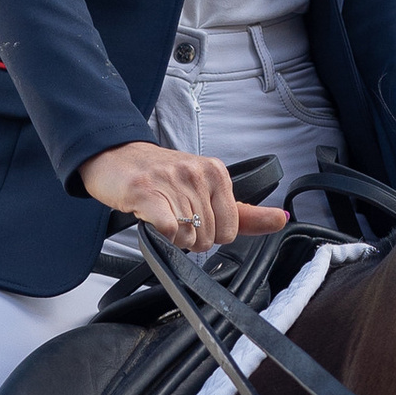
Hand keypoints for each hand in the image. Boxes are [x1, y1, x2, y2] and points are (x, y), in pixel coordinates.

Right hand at [80, 142, 286, 248]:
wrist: (115, 156)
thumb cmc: (160, 176)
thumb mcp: (206, 188)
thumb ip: (244, 212)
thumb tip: (280, 220)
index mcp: (216, 172)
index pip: (231, 229)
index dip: (212, 233)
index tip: (195, 217)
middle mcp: (197, 173)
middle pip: (208, 237)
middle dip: (190, 236)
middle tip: (173, 215)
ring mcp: (171, 181)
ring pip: (186, 238)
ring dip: (171, 235)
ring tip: (160, 213)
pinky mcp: (146, 192)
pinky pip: (168, 230)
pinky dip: (160, 234)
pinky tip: (151, 218)